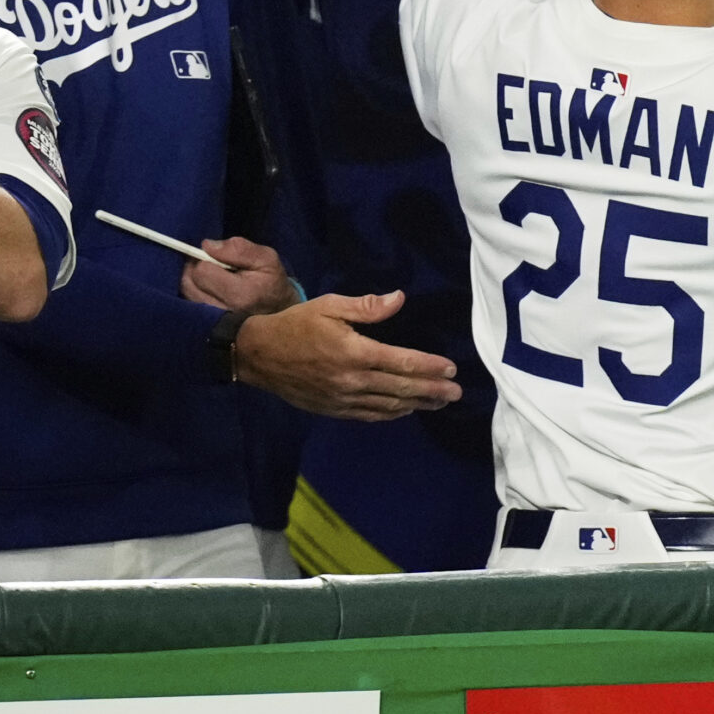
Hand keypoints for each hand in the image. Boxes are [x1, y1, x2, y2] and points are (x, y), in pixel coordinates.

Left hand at [179, 236, 295, 314]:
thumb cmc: (271, 282)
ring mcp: (212, 322)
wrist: (278, 312)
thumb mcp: (266, 258)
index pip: (203, 271)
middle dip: (196, 269)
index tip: (217, 258)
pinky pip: (187, 303)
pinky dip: (193, 291)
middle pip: (189, 282)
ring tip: (210, 276)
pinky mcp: (205, 326)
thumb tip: (207, 245)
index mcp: (240, 295)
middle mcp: (223, 312)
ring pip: (186, 293)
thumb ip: (239, 248)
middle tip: (212, 265)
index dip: (206, 258)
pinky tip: (207, 288)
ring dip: (193, 280)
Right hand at [234, 290, 460, 421]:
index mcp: (353, 352)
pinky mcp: (333, 409)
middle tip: (457, 393)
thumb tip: (399, 298)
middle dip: (432, 391)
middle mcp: (351, 380)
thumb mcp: (329, 306)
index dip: (429, 367)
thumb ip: (366, 306)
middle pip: (401, 388)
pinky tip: (406, 410)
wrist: (256, 355)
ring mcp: (342, 398)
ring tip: (440, 403)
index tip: (451, 369)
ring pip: (388, 405)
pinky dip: (391, 414)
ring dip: (417, 404)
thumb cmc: (295, 325)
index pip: (401, 362)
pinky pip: (368, 415)